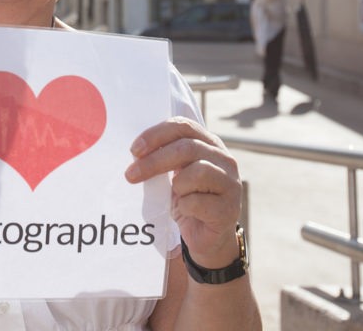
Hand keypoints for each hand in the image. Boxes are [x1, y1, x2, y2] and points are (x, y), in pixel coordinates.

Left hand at [125, 117, 242, 266]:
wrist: (207, 236)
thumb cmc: (188, 199)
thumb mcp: (176, 173)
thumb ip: (165, 158)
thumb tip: (135, 154)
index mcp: (209, 143)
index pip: (183, 126)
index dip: (157, 134)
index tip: (134, 150)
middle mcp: (224, 159)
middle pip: (186, 148)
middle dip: (154, 161)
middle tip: (131, 174)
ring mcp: (230, 183)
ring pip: (197, 172)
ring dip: (177, 186)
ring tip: (175, 196)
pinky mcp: (229, 209)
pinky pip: (198, 202)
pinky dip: (184, 207)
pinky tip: (185, 212)